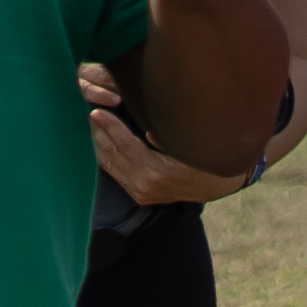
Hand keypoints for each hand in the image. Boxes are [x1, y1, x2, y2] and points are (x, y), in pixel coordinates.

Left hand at [81, 61, 247, 210]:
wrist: (217, 186)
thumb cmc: (206, 161)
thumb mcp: (192, 148)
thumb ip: (167, 140)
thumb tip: (147, 132)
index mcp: (157, 173)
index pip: (125, 145)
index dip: (111, 126)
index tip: (98, 111)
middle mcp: (144, 185)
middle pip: (114, 154)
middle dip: (100, 132)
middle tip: (89, 112)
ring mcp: (141, 193)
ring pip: (111, 164)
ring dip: (99, 143)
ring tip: (91, 124)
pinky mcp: (140, 196)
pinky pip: (116, 173)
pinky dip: (106, 156)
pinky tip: (99, 142)